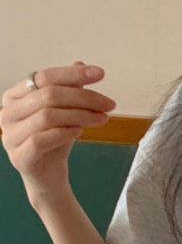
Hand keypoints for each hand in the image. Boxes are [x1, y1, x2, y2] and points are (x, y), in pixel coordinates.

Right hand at [0, 61, 115, 203]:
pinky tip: (81, 132)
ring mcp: (10, 136)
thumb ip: (69, 90)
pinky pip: (42, 139)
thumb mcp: (66, 114)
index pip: (44, 77)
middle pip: (49, 95)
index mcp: (15, 96)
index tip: (100, 74)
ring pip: (47, 116)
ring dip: (80, 115)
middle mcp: (7, 113)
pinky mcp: (20, 157)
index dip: (72, 74)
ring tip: (102, 118)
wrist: (49, 179)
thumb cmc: (55, 144)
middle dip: (83, 97)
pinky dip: (65, 133)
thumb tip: (81, 64)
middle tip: (108, 104)